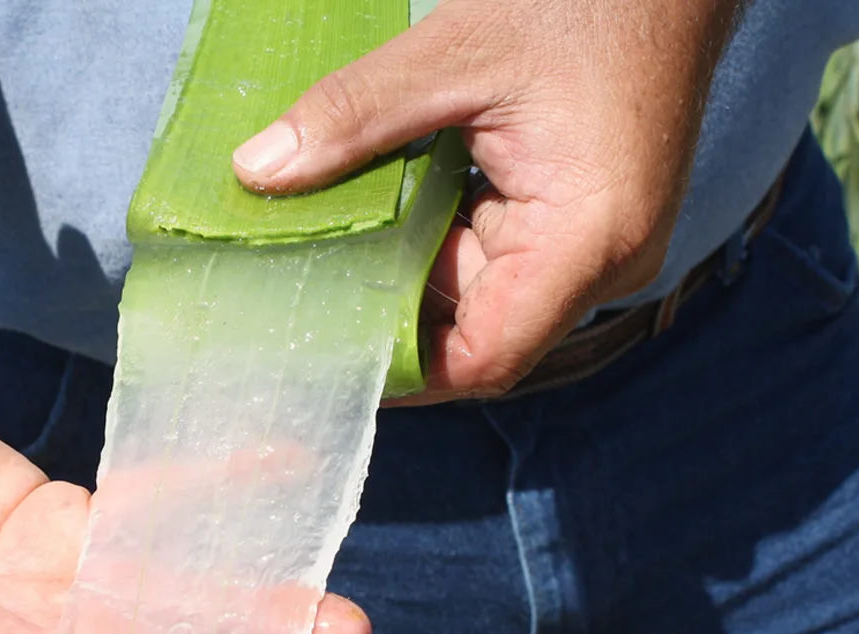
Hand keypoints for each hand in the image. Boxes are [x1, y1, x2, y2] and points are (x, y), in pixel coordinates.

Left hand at [232, 0, 742, 402]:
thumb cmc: (587, 0)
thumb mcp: (455, 51)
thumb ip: (355, 116)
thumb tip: (257, 169)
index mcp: (588, 241)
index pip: (486, 357)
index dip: (402, 370)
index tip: (324, 357)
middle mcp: (601, 263)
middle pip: (475, 332)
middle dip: (387, 314)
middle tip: (298, 297)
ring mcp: (592, 247)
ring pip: (477, 295)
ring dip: (405, 270)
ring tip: (324, 249)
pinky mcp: (576, 222)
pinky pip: (493, 256)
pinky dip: (434, 239)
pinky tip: (377, 211)